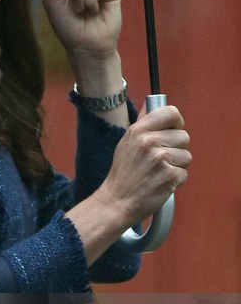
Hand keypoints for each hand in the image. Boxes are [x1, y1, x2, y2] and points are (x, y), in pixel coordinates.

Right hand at [94, 104, 191, 228]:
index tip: (172, 130)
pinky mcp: (170, 176)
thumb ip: (143, 122)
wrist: (117, 201)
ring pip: (187, 156)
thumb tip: (152, 102)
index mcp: (139, 131)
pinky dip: (175, 180)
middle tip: (160, 159)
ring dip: (177, 165)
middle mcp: (149, 142)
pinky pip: (185, 173)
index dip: (176, 122)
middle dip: (176, 148)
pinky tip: (160, 182)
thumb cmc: (123, 172)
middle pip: (183, 136)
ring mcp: (161, 160)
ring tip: (158, 172)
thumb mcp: (126, 142)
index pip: (171, 112)